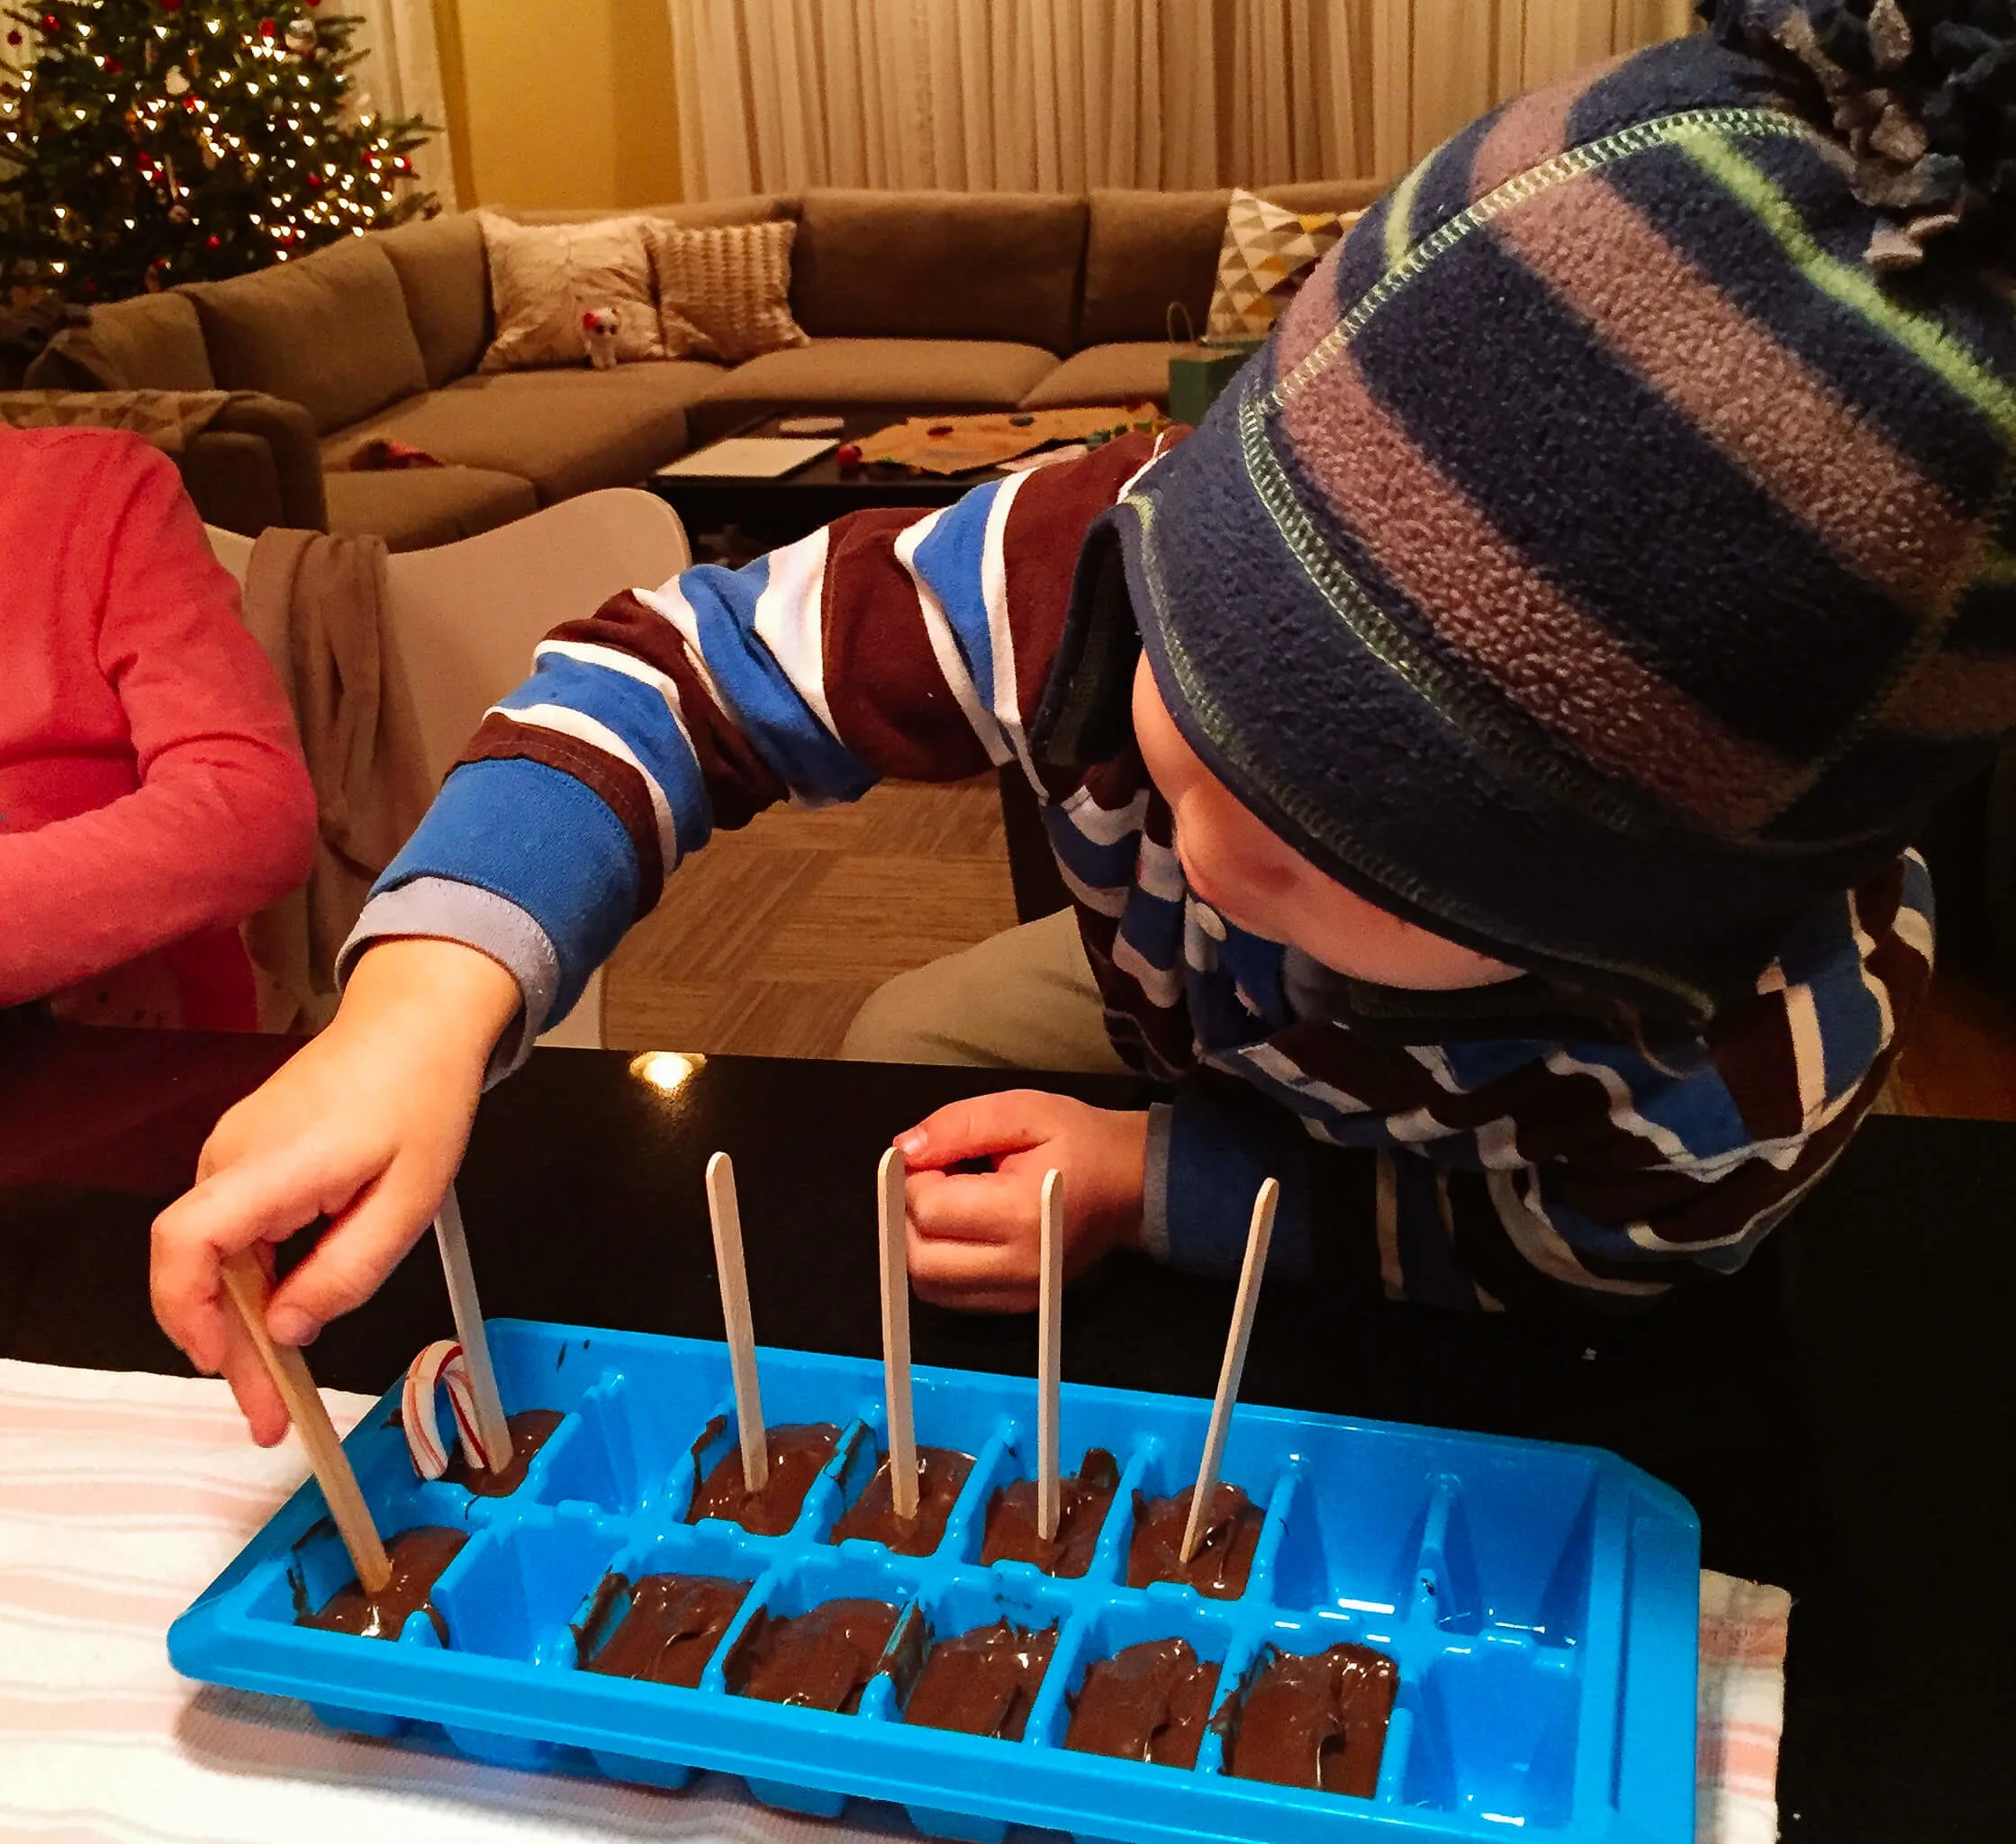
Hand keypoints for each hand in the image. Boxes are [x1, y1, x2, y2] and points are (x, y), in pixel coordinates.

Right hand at [150, 939, 520, 1443]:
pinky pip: (236, 1233)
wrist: (417, 1024)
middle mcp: (233, 1158)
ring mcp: (235, 1155)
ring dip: (242, 1322)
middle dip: (228, 1350)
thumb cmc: (421, 1096)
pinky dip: (254, 1282)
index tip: (226, 1365)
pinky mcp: (249, 1158)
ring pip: (216, 1257)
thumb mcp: (408, 1199)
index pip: (185, 1243)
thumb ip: (347, 1270)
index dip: (189, 1313)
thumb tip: (288, 1331)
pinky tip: (288, 1316)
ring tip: (282, 1384)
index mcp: (270, 1164)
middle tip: (271, 1413)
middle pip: (199, 1268)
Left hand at [895, 1091, 1148, 1311]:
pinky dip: (939, 1264)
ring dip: (920, 1242)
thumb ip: (958, 1124)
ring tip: (953, 1205)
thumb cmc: (1079, 1141)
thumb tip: (904, 1149)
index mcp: (1022, 1213)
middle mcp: (1019, 1266)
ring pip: (927, 1283)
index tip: (939, 1155)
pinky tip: (962, 1232)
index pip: (928, 1209)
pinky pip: (950, 1296)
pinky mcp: (1016, 1306)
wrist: (1130, 1185)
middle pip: (919, 1257)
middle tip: (939, 1180)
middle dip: (910, 1215)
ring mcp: (1018, 1293)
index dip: (914, 1177)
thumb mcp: (1022, 1110)